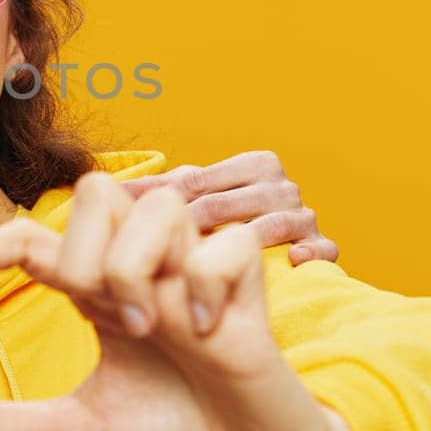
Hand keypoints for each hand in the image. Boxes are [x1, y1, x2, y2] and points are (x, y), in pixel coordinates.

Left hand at [0, 174, 353, 430]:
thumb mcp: (83, 430)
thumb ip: (12, 426)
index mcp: (96, 288)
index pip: (30, 237)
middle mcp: (141, 266)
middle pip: (96, 189)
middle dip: (84, 253)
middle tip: (103, 318)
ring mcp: (195, 270)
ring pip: (158, 205)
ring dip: (139, 267)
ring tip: (154, 329)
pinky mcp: (248, 283)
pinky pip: (222, 246)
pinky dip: (206, 286)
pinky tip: (207, 333)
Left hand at [118, 150, 338, 265]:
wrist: (287, 262)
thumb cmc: (230, 229)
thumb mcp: (199, 203)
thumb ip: (161, 192)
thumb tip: (106, 187)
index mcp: (252, 165)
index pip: (195, 183)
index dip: (157, 201)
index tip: (122, 219)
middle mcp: (280, 186)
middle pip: (225, 206)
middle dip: (188, 229)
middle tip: (153, 256)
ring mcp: (305, 215)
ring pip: (270, 225)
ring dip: (240, 244)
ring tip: (205, 265)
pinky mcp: (325, 247)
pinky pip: (321, 248)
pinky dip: (309, 253)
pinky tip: (292, 262)